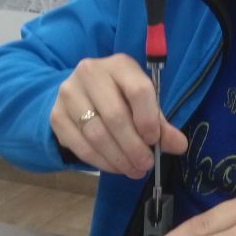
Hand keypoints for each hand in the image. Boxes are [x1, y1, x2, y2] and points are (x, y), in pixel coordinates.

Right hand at [50, 53, 186, 176]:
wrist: (81, 94)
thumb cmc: (120, 97)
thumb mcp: (144, 103)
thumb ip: (161, 124)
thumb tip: (179, 146)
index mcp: (120, 65)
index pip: (138, 91)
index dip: (148, 120)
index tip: (154, 141)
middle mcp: (90, 73)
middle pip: (115, 116)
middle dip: (134, 147)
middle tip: (146, 165)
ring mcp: (69, 93)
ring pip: (96, 134)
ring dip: (118, 158)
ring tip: (134, 170)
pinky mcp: (56, 116)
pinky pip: (80, 146)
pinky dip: (101, 162)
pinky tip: (115, 167)